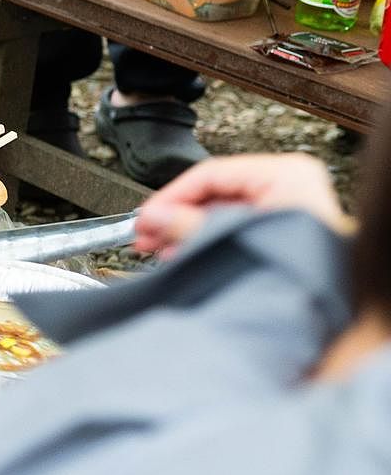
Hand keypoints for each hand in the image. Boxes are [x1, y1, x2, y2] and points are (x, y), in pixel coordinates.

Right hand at [133, 152, 344, 255]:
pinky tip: (183, 253)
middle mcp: (288, 185)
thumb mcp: (232, 237)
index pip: (211, 174)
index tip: (146, 216)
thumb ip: (189, 225)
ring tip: (158, 247)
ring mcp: (285, 207)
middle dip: (176, 216)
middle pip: (215, 193)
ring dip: (187, 230)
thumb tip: (153, 218)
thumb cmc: (297, 266)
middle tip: (145, 234)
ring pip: (221, 211)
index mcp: (284, 174)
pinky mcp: (280, 229)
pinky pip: (234, 226)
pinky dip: (207, 239)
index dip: (171, 196)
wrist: (329, 301)